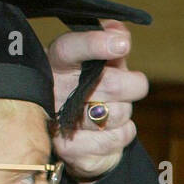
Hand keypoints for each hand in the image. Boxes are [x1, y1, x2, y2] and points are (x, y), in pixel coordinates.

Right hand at [48, 20, 149, 183]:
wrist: (72, 137)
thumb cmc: (86, 88)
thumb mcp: (97, 60)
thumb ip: (111, 40)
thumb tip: (119, 32)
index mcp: (56, 63)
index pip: (70, 49)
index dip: (95, 44)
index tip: (122, 43)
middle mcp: (53, 92)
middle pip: (112, 84)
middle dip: (130, 85)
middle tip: (128, 84)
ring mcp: (60, 124)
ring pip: (119, 113)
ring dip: (124, 111)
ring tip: (109, 109)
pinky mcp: (73, 152)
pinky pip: (119, 138)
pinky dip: (123, 133)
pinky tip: (108, 130)